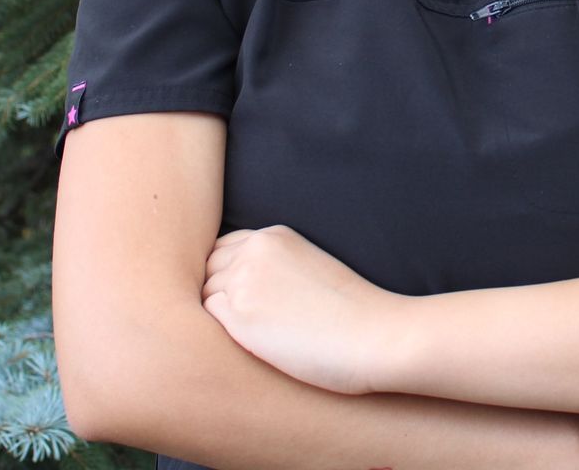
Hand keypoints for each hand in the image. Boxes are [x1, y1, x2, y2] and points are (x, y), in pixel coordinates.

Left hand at [200, 223, 404, 395]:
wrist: (372, 335)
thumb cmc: (351, 311)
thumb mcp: (311, 266)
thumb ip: (276, 265)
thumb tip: (245, 288)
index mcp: (274, 236)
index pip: (226, 246)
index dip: (230, 272)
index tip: (246, 294)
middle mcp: (254, 252)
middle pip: (210, 267)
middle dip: (219, 290)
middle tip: (245, 317)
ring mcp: (243, 282)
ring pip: (206, 292)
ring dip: (220, 312)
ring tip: (250, 332)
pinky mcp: (238, 316)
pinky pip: (208, 317)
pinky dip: (220, 330)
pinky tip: (248, 342)